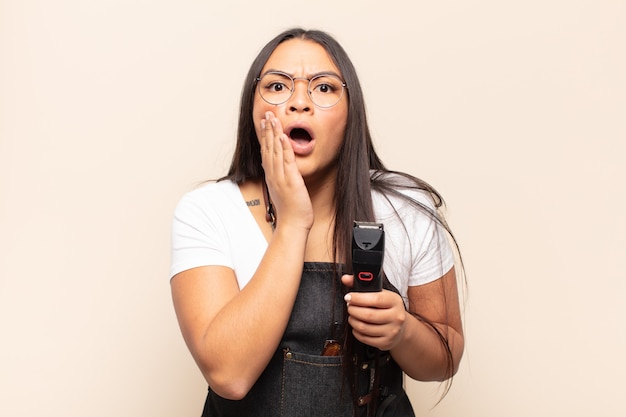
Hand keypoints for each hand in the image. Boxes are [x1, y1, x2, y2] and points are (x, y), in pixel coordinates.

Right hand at [259, 111, 313, 230]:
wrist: (292, 224)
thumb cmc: (290, 210)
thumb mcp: (281, 190)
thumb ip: (278, 177)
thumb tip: (274, 169)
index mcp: (271, 175)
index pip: (266, 151)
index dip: (264, 136)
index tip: (263, 123)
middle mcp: (274, 174)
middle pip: (268, 148)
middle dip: (267, 129)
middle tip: (266, 114)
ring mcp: (281, 177)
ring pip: (275, 151)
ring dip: (274, 134)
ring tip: (272, 119)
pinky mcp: (291, 180)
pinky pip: (287, 161)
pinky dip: (285, 148)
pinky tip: (283, 136)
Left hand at [342, 274, 407, 350]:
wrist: (402, 327)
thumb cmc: (387, 308)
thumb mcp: (380, 294)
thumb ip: (362, 285)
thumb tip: (345, 278)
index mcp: (395, 301)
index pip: (375, 299)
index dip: (358, 298)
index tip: (348, 297)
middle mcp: (396, 316)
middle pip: (368, 315)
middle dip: (353, 310)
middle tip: (349, 306)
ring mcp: (392, 331)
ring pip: (364, 327)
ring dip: (353, 320)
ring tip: (352, 315)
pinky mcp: (386, 342)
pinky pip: (364, 338)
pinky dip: (356, 332)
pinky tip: (357, 326)